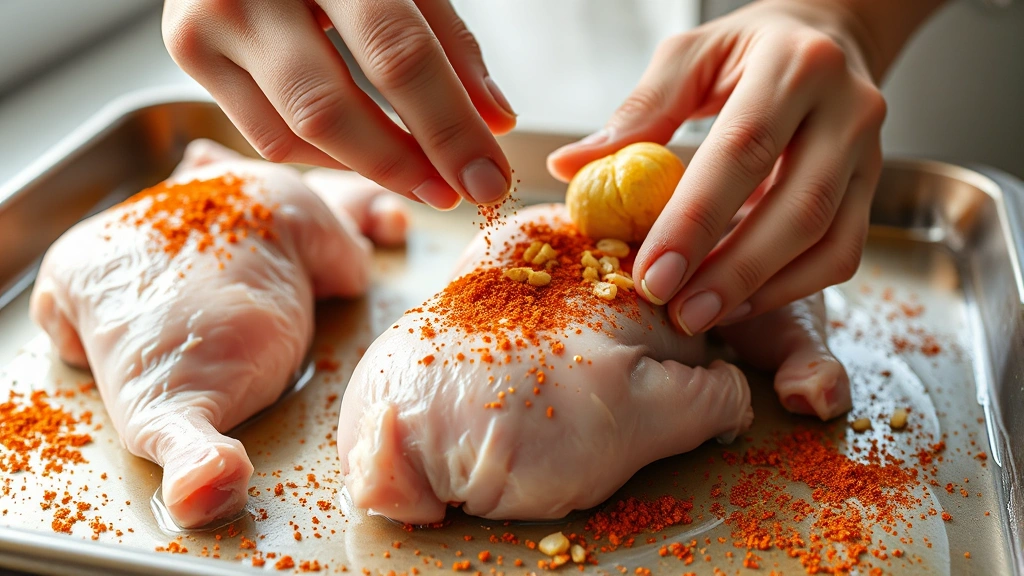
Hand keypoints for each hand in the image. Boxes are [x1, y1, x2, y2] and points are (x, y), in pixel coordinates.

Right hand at [163, 0, 516, 209]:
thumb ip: (448, 40)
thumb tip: (495, 121)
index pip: (396, 54)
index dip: (447, 126)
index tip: (488, 176)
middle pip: (331, 108)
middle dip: (404, 164)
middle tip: (455, 192)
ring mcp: (207, 22)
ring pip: (296, 134)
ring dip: (370, 167)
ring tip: (423, 175)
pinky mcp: (189, 51)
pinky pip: (268, 135)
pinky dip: (328, 154)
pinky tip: (368, 150)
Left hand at [549, 0, 915, 334]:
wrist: (827, 35)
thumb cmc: (748, 49)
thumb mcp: (690, 57)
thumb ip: (638, 113)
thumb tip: (569, 167)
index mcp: (795, 65)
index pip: (743, 149)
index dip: (696, 219)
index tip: (653, 272)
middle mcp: (847, 109)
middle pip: (797, 207)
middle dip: (732, 270)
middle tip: (676, 309)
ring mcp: (870, 153)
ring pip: (828, 239)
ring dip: (762, 289)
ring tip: (700, 314)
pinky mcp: (872, 188)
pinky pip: (843, 253)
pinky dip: (791, 288)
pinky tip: (739, 302)